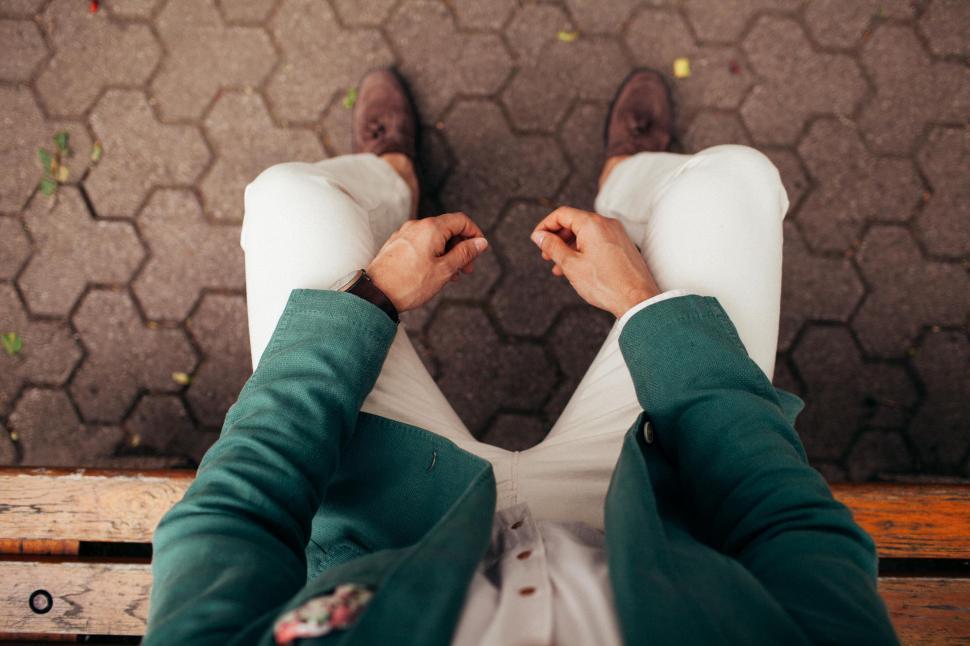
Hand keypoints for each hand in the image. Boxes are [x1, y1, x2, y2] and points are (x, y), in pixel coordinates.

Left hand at [367, 212, 488, 311]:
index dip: (474, 234)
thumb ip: (465, 254)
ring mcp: (404, 234)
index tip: (479, 250)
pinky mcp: (396, 244)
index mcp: (431, 228)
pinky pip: (420, 244)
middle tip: (467, 269)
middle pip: (447, 228)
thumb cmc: (410, 283)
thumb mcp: (445, 270)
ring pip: (434, 238)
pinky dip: (432, 254)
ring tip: (452, 275)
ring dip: (447, 253)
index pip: (461, 220)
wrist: (376, 294)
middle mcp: (416, 226)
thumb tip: (481, 242)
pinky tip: (434, 273)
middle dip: (461, 247)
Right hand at [531, 206, 659, 317]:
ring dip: (569, 246)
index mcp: (592, 223)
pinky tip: (577, 267)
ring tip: (559, 267)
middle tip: (546, 255)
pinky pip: (598, 241)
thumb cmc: (605, 284)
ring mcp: (617, 233)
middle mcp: (607, 223)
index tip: (537, 240)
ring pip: (586, 233)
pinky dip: (584, 250)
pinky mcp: (623, 245)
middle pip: (574, 222)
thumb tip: (539, 236)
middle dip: (557, 238)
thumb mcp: (570, 265)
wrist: (637, 299)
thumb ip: (552, 247)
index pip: (562, 214)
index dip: (545, 225)